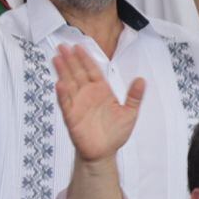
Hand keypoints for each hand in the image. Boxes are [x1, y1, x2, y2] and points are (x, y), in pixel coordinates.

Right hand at [53, 44, 144, 163]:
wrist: (104, 152)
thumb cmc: (115, 133)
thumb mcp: (129, 113)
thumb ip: (134, 97)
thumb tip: (142, 80)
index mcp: (101, 91)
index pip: (92, 71)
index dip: (85, 59)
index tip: (79, 46)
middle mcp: (88, 95)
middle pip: (78, 73)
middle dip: (70, 60)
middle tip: (63, 46)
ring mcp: (78, 104)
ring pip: (69, 84)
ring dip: (62, 72)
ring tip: (56, 59)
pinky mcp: (72, 117)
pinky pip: (66, 104)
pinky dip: (62, 94)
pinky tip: (59, 84)